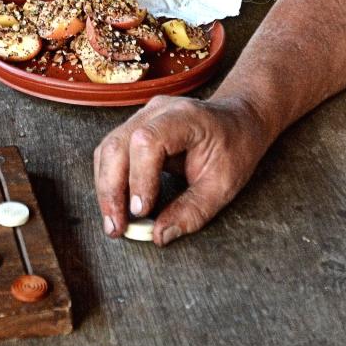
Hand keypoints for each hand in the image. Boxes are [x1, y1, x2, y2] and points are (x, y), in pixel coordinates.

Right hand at [93, 94, 273, 245]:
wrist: (239, 119)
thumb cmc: (236, 146)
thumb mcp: (224, 184)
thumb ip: (193, 211)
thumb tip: (159, 235)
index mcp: (185, 118)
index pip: (148, 141)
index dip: (139, 178)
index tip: (141, 212)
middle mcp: (158, 111)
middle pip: (117, 145)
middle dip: (111, 190)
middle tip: (115, 227)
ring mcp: (143, 116)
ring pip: (107, 149)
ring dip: (106, 188)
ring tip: (113, 222)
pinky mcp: (135, 126)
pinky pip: (111, 151)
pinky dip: (110, 180)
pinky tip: (116, 204)